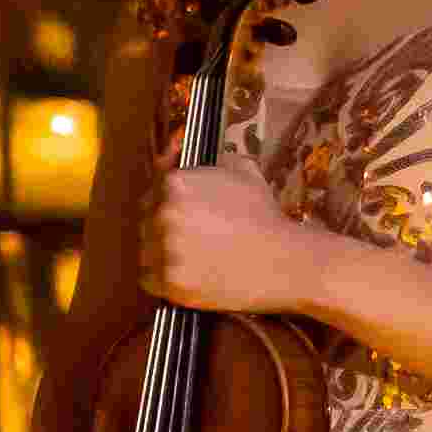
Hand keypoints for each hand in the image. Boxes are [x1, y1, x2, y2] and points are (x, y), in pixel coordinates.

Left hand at [144, 163, 326, 316]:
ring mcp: (166, 250)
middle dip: (163, 231)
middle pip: (145, 223)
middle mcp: (165, 214)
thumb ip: (209, 161)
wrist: (286, 261)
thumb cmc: (266, 217)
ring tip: (192, 260)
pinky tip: (189, 275)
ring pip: (145, 252)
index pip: (152, 192)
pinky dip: (163, 281)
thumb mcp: (243, 170)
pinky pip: (149, 281)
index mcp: (175, 184)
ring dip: (161, 256)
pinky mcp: (172, 282)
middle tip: (192, 240)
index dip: (166, 205)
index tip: (182, 216)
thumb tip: (186, 149)